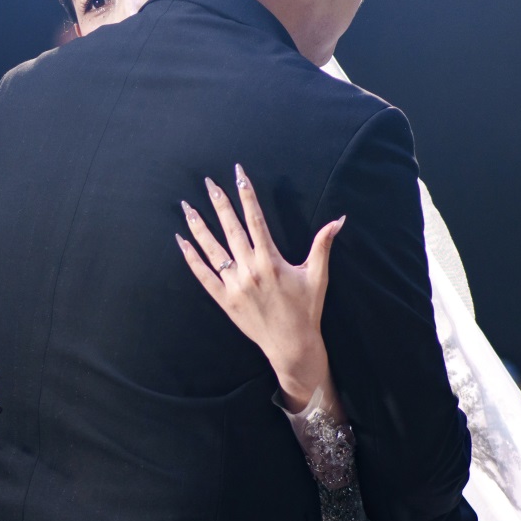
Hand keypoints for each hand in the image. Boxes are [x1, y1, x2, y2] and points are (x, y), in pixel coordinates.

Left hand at [177, 165, 344, 412]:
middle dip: (219, 202)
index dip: (247, 194)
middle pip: (230, 228)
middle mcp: (250, 269)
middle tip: (208, 181)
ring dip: (198, 225)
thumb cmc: (306, 310)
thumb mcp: (318, 276)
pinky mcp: (224, 299)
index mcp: (271, 260)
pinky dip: (191, 257)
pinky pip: (202, 275)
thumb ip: (322, 245)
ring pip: (211, 249)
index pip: (255, 218)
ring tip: (186, 205)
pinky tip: (181, 241)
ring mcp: (234, 285)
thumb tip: (339, 220)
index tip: (238, 174)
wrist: (292, 346)